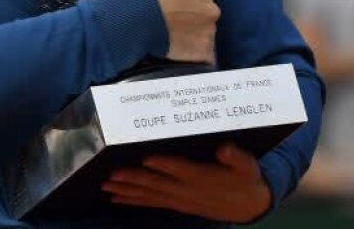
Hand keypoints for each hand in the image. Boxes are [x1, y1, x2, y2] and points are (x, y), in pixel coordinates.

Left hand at [102, 144, 271, 222]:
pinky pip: (152, 203)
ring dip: (127, 191)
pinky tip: (116, 199)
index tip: (146, 158)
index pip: (180, 169)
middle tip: (112, 175)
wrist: (248, 205)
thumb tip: (225, 149)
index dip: (164, 164)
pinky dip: (133, 201)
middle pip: (157, 184)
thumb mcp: (247, 166)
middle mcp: (187, 189)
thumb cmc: (245, 179)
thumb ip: (236, 157)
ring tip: (106, 187)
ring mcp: (179, 199)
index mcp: (202, 176)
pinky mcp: (176, 204)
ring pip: (150, 195)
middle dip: (133, 179)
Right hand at [147, 0, 218, 64]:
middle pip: (208, 16)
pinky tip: (181, 51)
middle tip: (179, 23)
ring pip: (206, 34)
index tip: (183, 9)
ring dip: (195, 36)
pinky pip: (203, 54)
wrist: (143, 15)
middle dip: (197, 19)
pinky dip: (194, 53)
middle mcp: (212, 9)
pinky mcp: (203, 49)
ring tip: (177, 39)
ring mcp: (209, 30)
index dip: (193, 3)